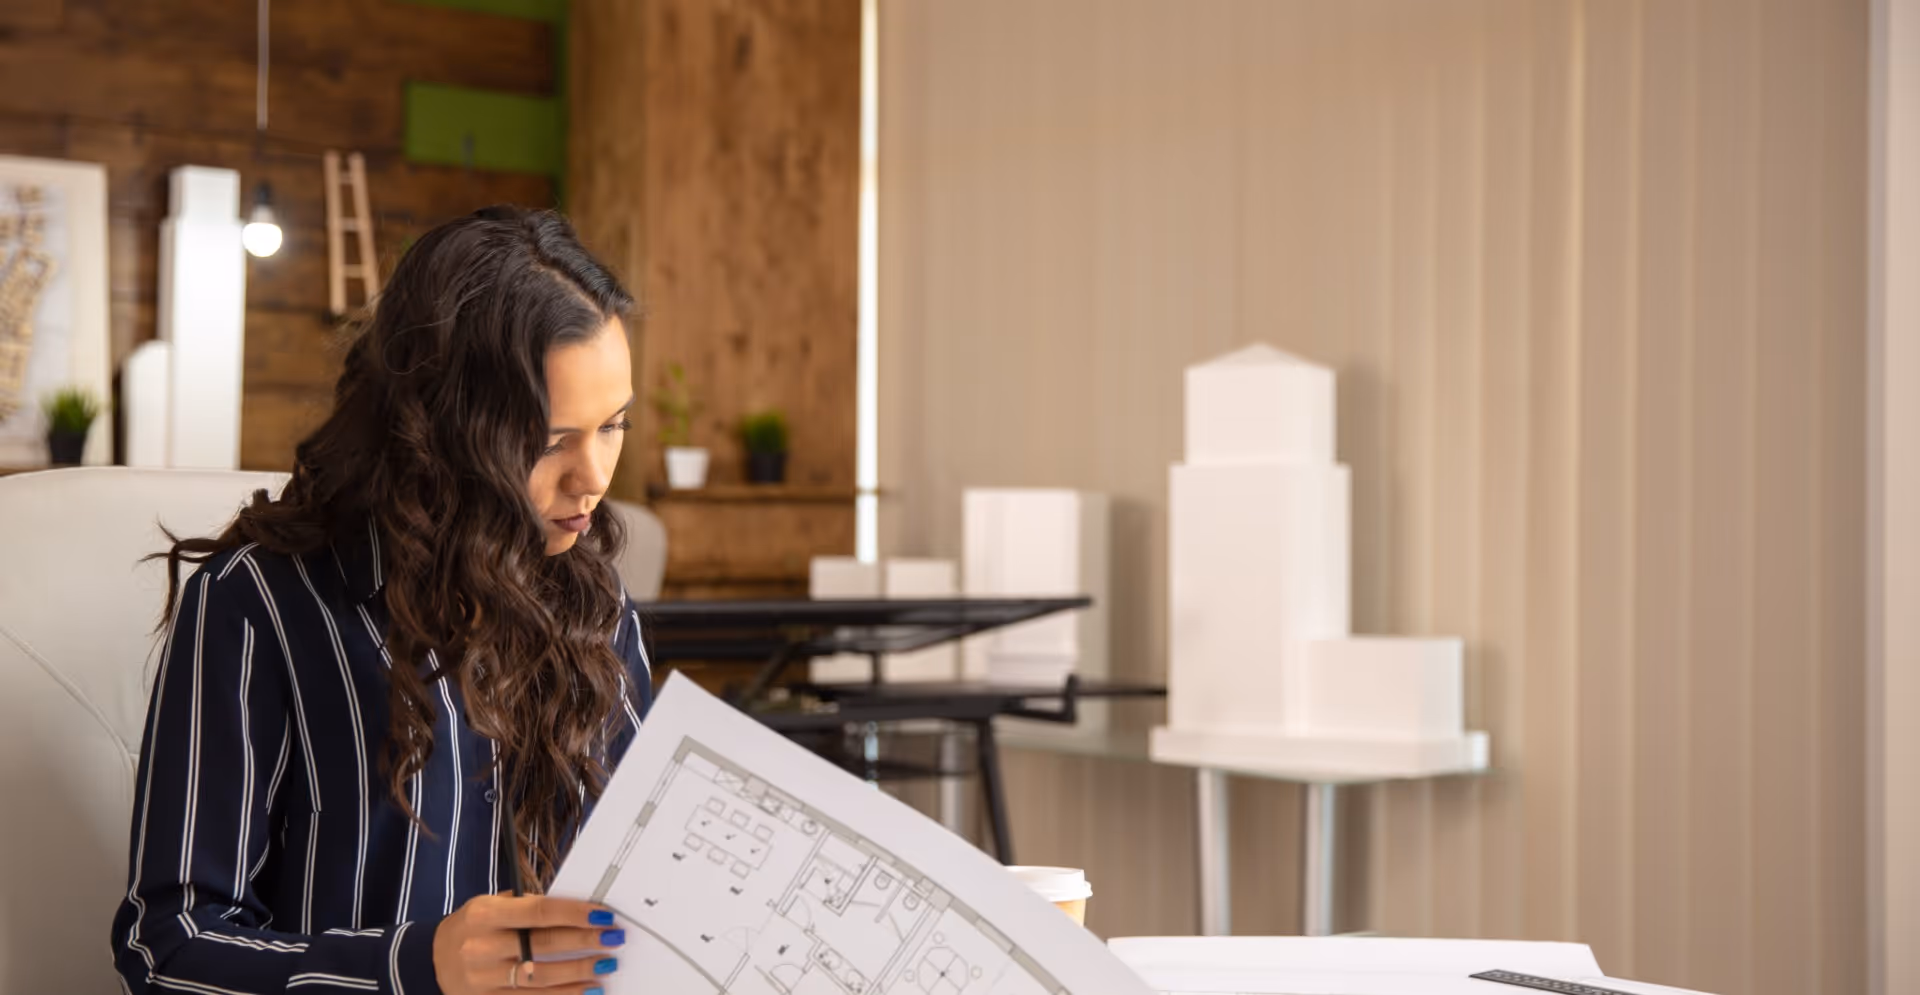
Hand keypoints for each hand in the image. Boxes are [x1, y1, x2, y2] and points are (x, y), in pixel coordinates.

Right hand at [433, 893, 626, 993]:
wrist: (432, 960)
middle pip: (543, 946)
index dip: (575, 914)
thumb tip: (577, 910)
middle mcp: (482, 947)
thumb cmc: (473, 927)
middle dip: (584, 943)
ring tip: (605, 967)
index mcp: (485, 915)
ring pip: (540, 980)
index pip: (538, 912)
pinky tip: (585, 992)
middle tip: (613, 939)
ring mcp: (482, 980)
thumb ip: (526, 907)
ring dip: (578, 974)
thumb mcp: (489, 906)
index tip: (603, 915)